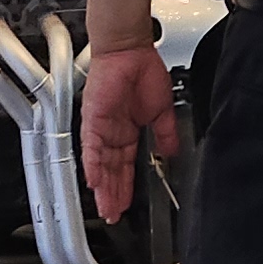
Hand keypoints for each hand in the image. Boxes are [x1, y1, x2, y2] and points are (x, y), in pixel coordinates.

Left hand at [80, 36, 177, 223]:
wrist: (131, 48)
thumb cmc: (143, 70)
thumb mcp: (161, 111)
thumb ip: (166, 134)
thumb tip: (172, 153)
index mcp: (126, 131)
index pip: (125, 166)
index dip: (125, 186)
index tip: (126, 204)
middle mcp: (111, 132)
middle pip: (111, 170)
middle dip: (113, 194)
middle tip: (114, 214)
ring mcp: (100, 126)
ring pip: (100, 164)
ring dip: (103, 186)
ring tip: (106, 207)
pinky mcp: (93, 118)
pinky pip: (90, 146)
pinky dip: (92, 165)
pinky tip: (94, 182)